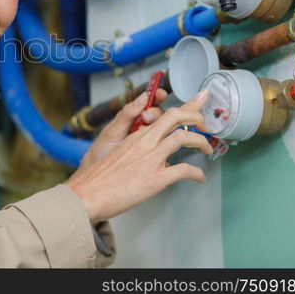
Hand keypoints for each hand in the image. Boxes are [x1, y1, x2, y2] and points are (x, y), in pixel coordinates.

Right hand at [66, 90, 211, 224]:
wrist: (87, 193)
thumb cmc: (98, 177)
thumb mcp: (117, 153)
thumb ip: (136, 148)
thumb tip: (150, 151)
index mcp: (135, 136)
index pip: (163, 114)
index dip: (185, 106)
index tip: (199, 100)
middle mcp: (144, 143)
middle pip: (176, 118)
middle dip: (197, 117)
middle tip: (206, 125)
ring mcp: (150, 159)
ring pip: (183, 139)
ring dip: (201, 142)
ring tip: (207, 148)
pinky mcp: (155, 179)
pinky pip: (184, 170)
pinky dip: (196, 173)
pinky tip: (199, 178)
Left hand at [81, 88, 167, 167]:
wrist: (100, 178)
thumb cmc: (103, 150)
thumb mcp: (112, 131)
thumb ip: (127, 114)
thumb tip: (142, 96)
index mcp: (134, 118)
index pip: (150, 103)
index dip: (157, 97)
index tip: (160, 93)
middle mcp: (145, 128)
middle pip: (161, 115)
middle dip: (156, 113)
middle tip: (145, 118)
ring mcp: (150, 142)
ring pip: (165, 130)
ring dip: (161, 128)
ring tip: (143, 132)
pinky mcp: (155, 156)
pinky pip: (165, 148)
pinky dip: (166, 147)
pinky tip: (160, 147)